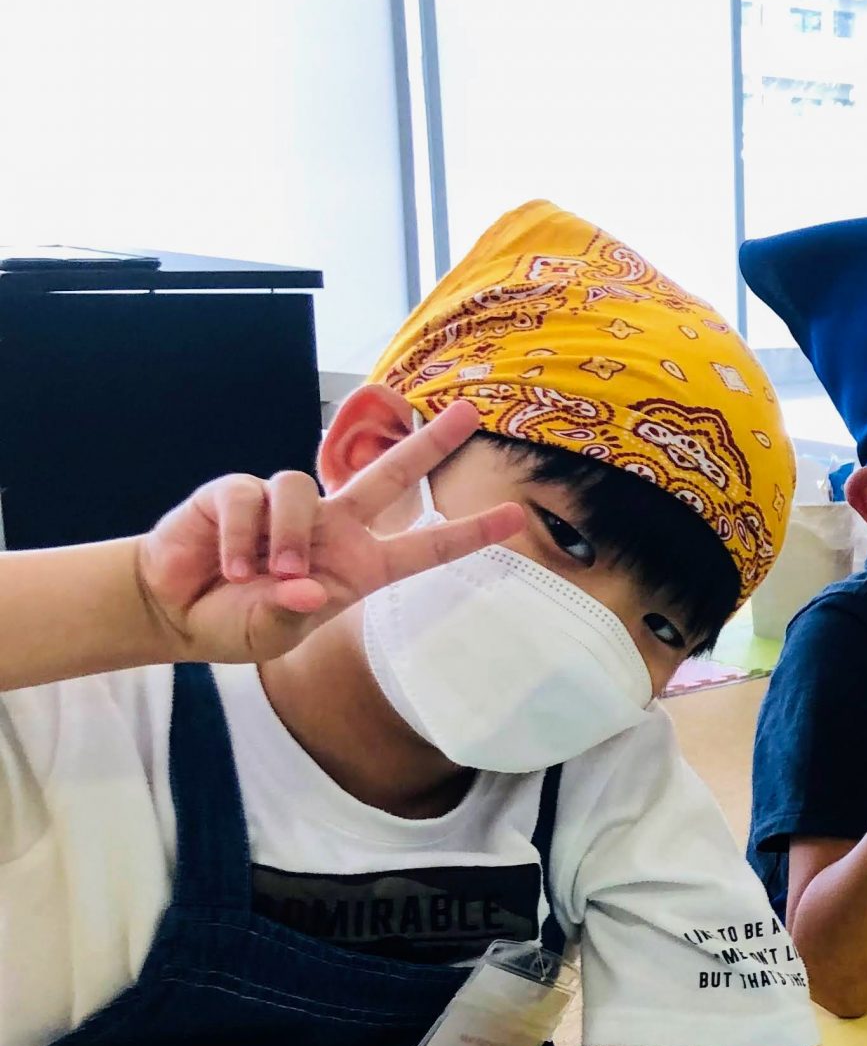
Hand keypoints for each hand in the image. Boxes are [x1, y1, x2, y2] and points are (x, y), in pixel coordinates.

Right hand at [133, 402, 524, 663]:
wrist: (173, 609)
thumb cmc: (234, 622)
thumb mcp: (270, 633)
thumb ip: (290, 613)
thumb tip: (306, 585)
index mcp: (358, 566)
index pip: (424, 546)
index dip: (469, 533)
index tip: (514, 518)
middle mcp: (333, 528)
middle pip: (391, 473)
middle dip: (431, 442)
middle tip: (471, 412)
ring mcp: (289, 506)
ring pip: (302, 489)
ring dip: (282, 539)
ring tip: (260, 577)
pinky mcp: (239, 492)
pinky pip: (250, 497)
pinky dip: (241, 536)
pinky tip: (228, 565)